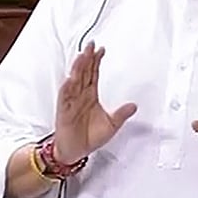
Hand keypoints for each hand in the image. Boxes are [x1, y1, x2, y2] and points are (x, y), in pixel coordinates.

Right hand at [52, 42, 136, 164]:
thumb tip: (134, 105)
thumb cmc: (89, 137)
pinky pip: (64, 97)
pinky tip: (70, 78)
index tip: (101, 49)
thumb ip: (121, 114)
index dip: (96, 61)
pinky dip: (67, 87)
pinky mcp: (63, 111)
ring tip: (81, 56)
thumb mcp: (111, 125)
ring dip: (77, 68)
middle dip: (86, 58)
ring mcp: (71, 102)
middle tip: (90, 45)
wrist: (75, 152)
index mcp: (90, 95)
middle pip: (83, 72)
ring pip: (74, 81)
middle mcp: (80, 95)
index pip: (93, 73)